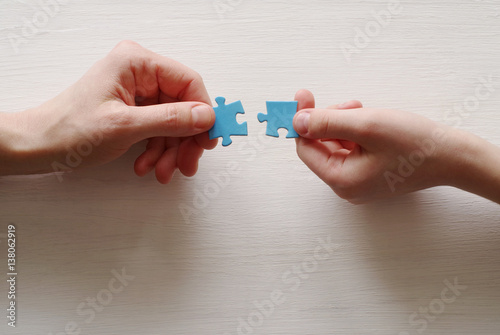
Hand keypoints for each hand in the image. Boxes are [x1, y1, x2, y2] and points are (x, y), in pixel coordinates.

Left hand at [0, 41, 216, 183]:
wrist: (40, 146)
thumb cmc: (68, 130)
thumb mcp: (125, 126)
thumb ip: (170, 119)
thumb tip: (205, 116)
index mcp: (135, 62)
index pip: (188, 82)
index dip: (203, 113)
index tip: (209, 139)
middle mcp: (139, 72)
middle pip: (183, 105)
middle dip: (186, 139)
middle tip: (187, 163)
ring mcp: (137, 91)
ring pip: (174, 121)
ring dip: (172, 150)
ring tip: (162, 170)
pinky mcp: (135, 108)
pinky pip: (160, 128)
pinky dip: (158, 149)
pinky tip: (149, 164)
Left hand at [293, 89, 499, 203]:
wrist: (453, 156)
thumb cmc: (415, 144)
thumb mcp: (366, 125)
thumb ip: (327, 122)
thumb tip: (297, 121)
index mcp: (341, 180)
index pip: (306, 149)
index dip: (303, 121)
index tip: (303, 96)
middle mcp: (346, 186)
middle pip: (320, 146)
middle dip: (330, 120)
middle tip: (351, 105)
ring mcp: (358, 181)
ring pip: (336, 144)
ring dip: (344, 123)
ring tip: (365, 112)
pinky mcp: (369, 174)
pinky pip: (350, 149)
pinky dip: (355, 131)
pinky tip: (370, 121)